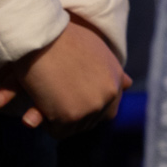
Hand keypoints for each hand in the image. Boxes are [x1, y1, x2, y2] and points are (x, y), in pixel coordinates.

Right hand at [0, 19, 127, 130]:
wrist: (40, 34)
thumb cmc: (60, 36)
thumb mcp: (95, 47)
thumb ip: (111, 69)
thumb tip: (128, 84)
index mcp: (116, 77)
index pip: (110, 108)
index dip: (88, 105)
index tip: (71, 98)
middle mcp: (109, 94)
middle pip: (92, 121)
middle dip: (74, 113)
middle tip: (55, 98)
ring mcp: (91, 107)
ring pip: (74, 127)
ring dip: (59, 118)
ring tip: (46, 98)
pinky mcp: (70, 116)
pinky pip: (57, 131)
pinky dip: (45, 122)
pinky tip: (38, 105)